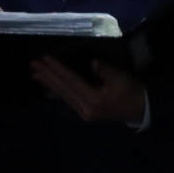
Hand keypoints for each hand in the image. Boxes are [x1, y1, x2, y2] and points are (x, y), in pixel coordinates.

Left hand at [31, 57, 145, 123]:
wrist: (140, 111)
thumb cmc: (131, 92)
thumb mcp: (120, 78)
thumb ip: (105, 70)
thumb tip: (91, 63)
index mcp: (93, 100)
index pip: (71, 81)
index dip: (57, 69)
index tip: (45, 59)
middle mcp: (84, 109)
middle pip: (63, 89)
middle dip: (47, 76)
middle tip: (33, 65)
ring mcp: (84, 113)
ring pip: (63, 95)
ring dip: (49, 83)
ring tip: (35, 74)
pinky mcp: (85, 113)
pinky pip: (67, 99)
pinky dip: (57, 90)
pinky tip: (49, 85)